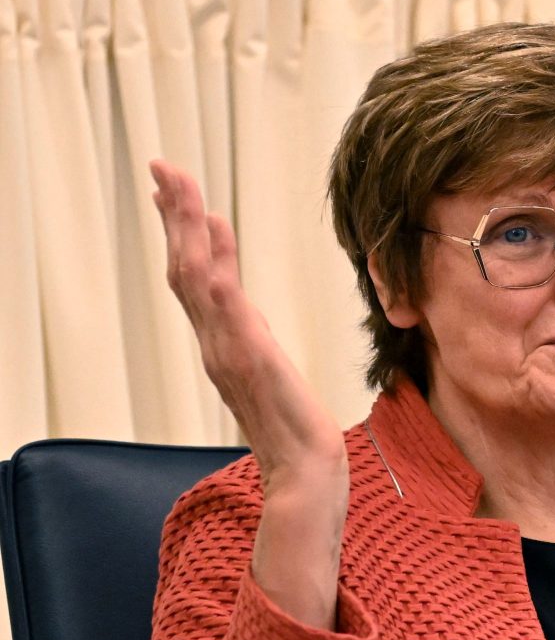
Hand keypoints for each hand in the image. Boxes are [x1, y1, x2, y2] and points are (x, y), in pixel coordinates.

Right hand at [151, 159, 347, 628]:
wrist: (306, 472)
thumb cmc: (293, 428)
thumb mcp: (271, 371)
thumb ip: (253, 338)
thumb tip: (246, 309)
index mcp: (222, 342)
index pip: (193, 277)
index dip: (181, 231)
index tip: (171, 190)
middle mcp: (217, 343)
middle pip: (184, 268)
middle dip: (174, 216)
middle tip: (162, 168)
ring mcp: (229, 352)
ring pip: (197, 281)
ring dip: (187, 231)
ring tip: (179, 188)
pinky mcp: (251, 362)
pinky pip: (228, 310)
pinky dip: (216, 271)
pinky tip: (212, 239)